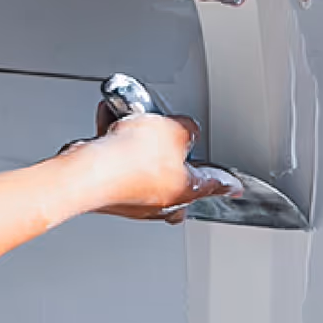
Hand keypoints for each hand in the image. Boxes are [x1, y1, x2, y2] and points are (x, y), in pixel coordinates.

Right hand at [63, 110, 239, 222]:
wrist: (88, 172)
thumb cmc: (131, 161)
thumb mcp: (175, 130)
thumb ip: (187, 129)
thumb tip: (186, 131)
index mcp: (186, 191)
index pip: (214, 184)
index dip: (227, 182)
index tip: (235, 187)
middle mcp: (161, 201)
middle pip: (176, 177)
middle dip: (171, 156)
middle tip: (165, 137)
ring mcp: (133, 198)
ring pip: (143, 167)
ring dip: (138, 143)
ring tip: (129, 122)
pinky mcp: (108, 191)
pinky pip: (117, 162)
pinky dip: (114, 143)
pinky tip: (110, 123)